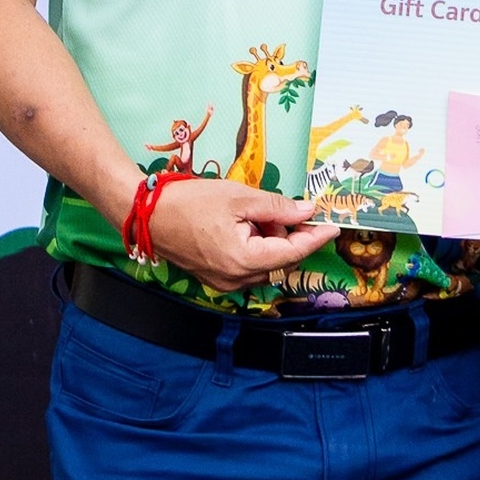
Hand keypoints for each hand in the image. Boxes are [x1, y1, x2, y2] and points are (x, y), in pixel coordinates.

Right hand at [133, 174, 333, 292]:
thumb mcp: (239, 197)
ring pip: (265, 264)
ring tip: (252, 214)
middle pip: (280, 260)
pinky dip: (253, 247)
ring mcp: (224, 282)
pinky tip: (242, 226)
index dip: (316, 237)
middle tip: (281, 209)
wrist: (147, 214)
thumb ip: (277, 207)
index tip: (333, 226)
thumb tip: (307, 212)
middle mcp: (237, 279)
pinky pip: (247, 266)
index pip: (293, 252)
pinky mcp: (215, 279)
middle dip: (287, 234)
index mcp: (245, 260)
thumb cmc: (189, 202)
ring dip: (269, 240)